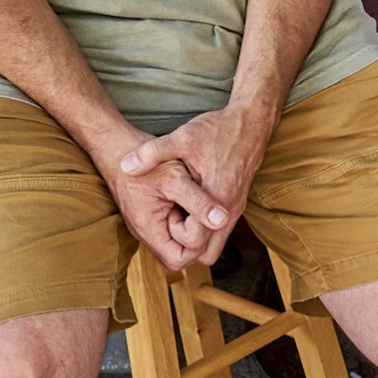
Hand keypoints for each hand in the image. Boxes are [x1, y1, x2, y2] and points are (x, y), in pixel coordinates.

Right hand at [90, 142, 231, 270]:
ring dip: (190, 227)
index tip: (197, 215)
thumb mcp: (176, 178)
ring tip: (191, 201)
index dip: (197, 243)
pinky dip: (183, 217)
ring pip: (176, 242)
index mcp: (148, 228)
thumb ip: (199, 202)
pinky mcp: (149, 215)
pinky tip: (186, 196)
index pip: (179, 259)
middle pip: (179, 254)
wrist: (115, 146)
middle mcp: (144, 232)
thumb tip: (222, 221)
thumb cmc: (144, 161)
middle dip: (196, 238)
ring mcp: (145, 224)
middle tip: (198, 209)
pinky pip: (170, 228)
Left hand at [114, 102, 274, 266]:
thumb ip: (152, 153)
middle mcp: (229, 212)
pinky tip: (190, 202)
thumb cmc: (218, 130)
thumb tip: (125, 166)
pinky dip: (203, 227)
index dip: (174, 232)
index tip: (166, 209)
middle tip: (171, 216)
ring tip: (179, 209)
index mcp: (217, 201)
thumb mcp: (182, 138)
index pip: (194, 242)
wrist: (252, 122)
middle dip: (184, 244)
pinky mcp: (236, 203)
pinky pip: (219, 230)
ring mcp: (235, 209)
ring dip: (194, 236)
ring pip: (215, 244)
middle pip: (206, 254)